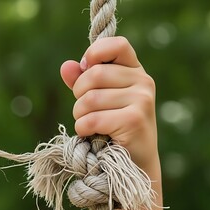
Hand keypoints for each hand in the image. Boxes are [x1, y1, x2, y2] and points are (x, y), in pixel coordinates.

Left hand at [60, 36, 156, 168]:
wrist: (133, 164)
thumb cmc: (112, 127)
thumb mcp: (97, 98)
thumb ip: (82, 80)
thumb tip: (66, 66)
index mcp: (135, 70)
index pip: (116, 44)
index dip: (94, 53)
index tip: (86, 70)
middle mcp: (143, 81)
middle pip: (94, 75)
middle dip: (78, 95)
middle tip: (84, 109)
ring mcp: (142, 100)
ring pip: (90, 99)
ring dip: (80, 115)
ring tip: (88, 124)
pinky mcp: (135, 121)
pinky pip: (93, 118)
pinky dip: (83, 128)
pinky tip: (90, 134)